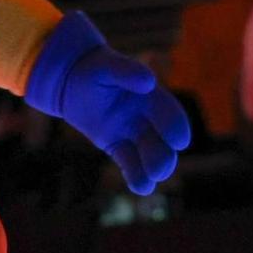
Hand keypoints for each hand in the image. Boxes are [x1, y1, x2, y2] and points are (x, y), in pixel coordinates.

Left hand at [24, 14, 191, 194]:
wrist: (72, 79)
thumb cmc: (94, 69)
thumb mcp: (107, 66)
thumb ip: (126, 72)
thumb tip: (148, 83)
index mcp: (149, 97)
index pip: (170, 113)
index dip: (177, 126)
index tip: (180, 142)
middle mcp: (145, 117)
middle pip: (163, 142)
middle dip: (165, 157)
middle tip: (159, 171)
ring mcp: (132, 133)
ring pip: (150, 156)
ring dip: (152, 170)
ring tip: (147, 183)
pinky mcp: (117, 145)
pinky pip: (130, 163)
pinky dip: (137, 176)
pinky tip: (140, 186)